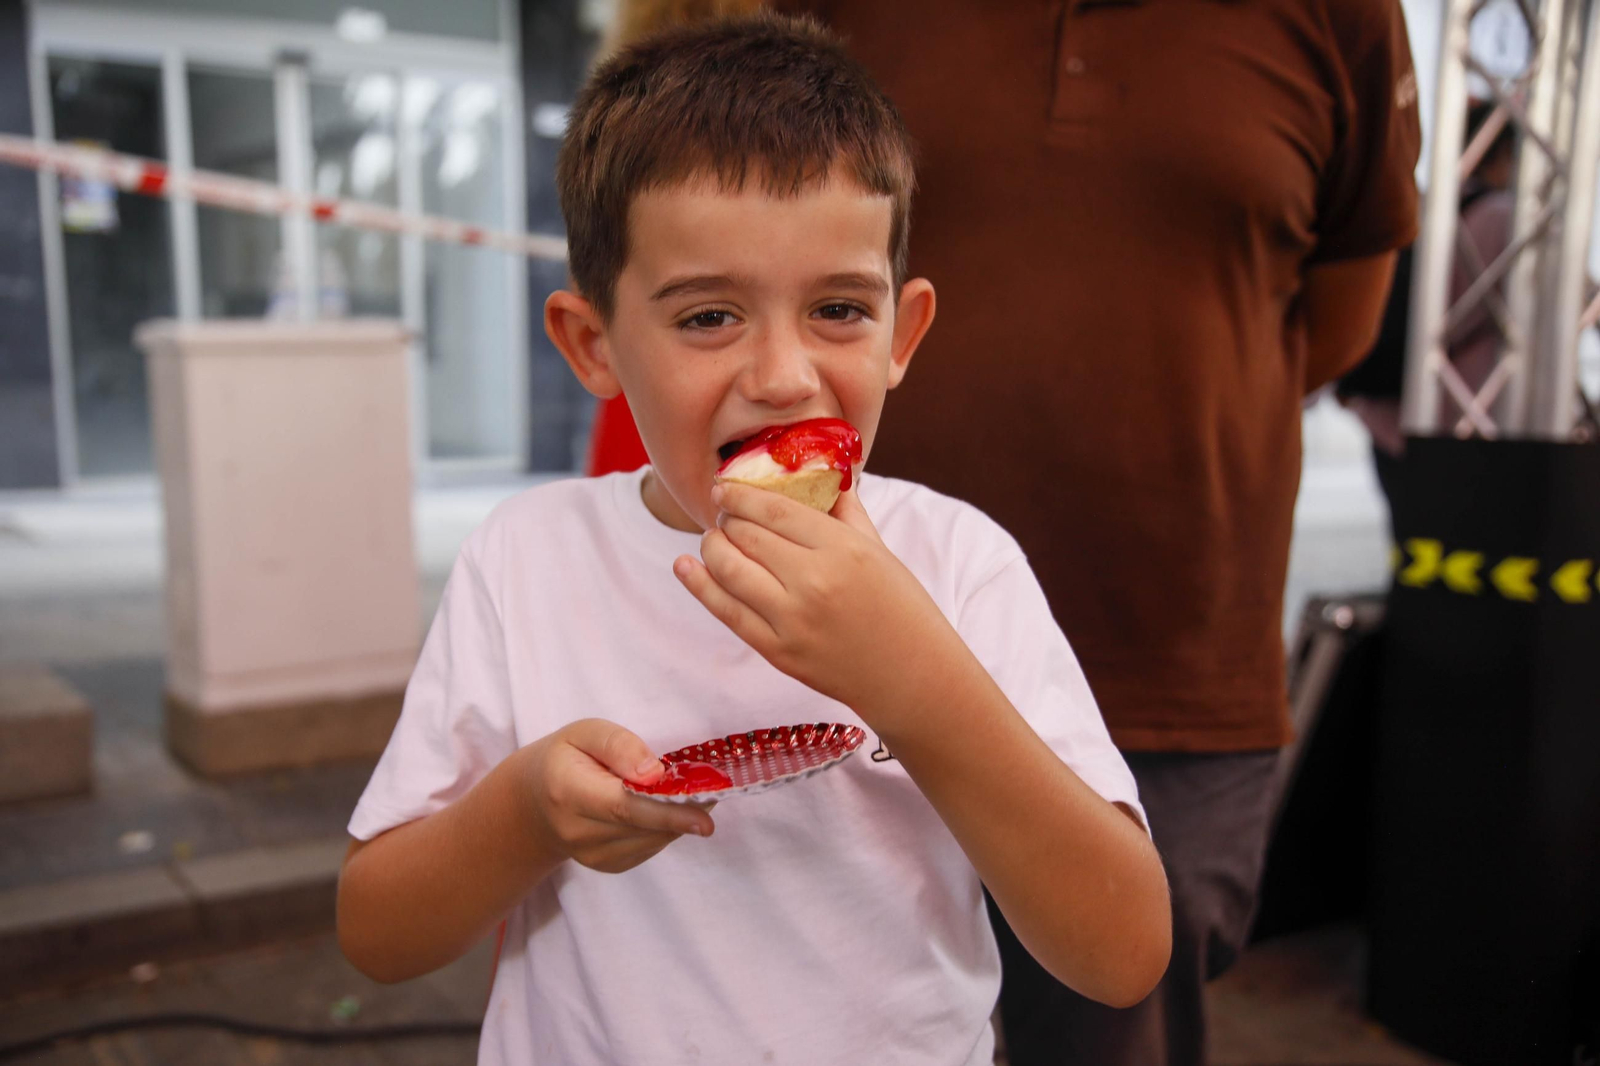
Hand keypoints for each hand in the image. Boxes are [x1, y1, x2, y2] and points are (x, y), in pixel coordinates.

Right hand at [523, 719, 714, 873]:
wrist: (534, 803)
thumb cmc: (565, 758)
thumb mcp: (584, 733)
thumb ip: (618, 745)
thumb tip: (655, 773)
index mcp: (568, 792)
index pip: (624, 807)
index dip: (668, 812)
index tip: (706, 815)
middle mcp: (578, 831)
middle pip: (644, 826)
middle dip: (684, 810)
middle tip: (713, 788)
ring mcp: (592, 855)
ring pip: (653, 839)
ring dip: (678, 819)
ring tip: (689, 792)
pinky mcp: (608, 865)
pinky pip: (650, 847)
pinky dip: (665, 828)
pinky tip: (664, 808)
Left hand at [673, 482, 966, 730]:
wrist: (911, 677)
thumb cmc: (901, 608)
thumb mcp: (879, 550)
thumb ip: (844, 511)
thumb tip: (817, 476)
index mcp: (842, 549)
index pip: (773, 509)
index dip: (739, 494)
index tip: (724, 488)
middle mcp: (813, 581)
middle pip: (745, 535)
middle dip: (726, 519)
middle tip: (724, 515)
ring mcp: (791, 620)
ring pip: (727, 568)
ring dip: (711, 547)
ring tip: (714, 540)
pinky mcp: (777, 651)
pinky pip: (726, 611)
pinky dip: (699, 585)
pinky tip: (685, 566)